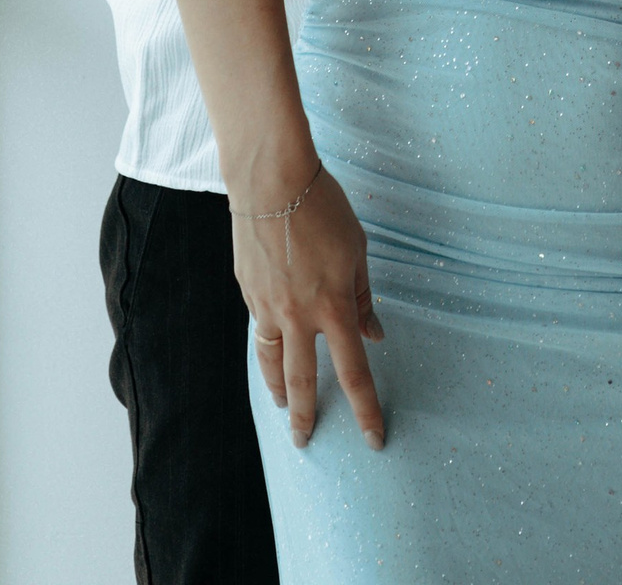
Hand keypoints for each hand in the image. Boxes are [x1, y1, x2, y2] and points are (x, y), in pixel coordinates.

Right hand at [234, 161, 385, 450]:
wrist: (271, 180)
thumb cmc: (323, 207)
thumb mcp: (356, 249)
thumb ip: (363, 296)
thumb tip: (374, 334)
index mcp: (333, 306)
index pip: (354, 371)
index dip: (366, 409)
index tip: (374, 437)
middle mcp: (298, 315)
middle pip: (303, 381)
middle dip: (305, 416)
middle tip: (305, 441)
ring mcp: (267, 306)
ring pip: (272, 362)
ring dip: (278, 388)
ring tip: (281, 404)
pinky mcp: (248, 291)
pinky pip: (260, 328)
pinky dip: (267, 344)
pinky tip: (272, 346)